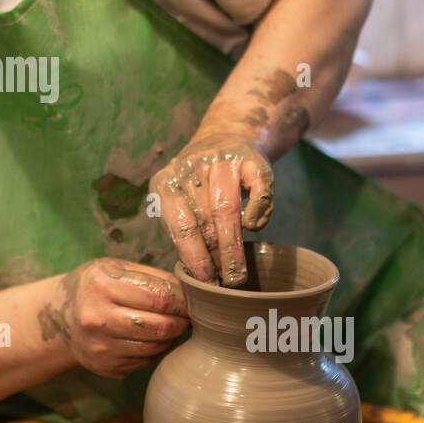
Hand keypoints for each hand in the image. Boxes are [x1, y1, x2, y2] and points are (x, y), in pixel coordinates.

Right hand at [39, 259, 188, 378]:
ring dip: (171, 337)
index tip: (195, 300)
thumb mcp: (116, 269)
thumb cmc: (96, 286)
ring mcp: (100, 347)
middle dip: (182, 321)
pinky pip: (145, 361)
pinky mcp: (105, 367)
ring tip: (173, 325)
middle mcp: (97, 318)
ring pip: (155, 347)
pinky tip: (153, 338)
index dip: (184, 301)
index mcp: (102, 286)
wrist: (61, 317)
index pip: (159, 296)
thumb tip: (191, 289)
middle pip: (160, 326)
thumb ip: (151, 276)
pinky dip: (156, 350)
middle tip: (189, 316)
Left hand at [152, 132, 273, 286]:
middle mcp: (190, 167)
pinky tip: (254, 227)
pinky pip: (258, 191)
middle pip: (204, 220)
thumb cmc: (199, 187)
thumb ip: (185, 232)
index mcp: (165, 182)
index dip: (193, 257)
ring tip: (238, 273)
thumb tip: (196, 279)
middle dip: (216, 257)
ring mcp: (221, 160)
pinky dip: (258, 213)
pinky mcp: (252, 159)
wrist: (226, 138)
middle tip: (225, 284)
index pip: (179, 225)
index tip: (204, 282)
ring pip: (227, 209)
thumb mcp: (182, 203)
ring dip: (233, 245)